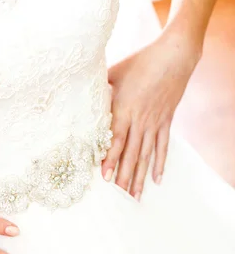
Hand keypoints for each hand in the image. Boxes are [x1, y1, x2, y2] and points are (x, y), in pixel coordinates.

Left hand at [102, 31, 201, 199]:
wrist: (174, 56)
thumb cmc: (139, 62)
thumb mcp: (113, 73)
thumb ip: (99, 91)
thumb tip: (80, 100)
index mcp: (124, 108)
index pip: (115, 140)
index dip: (109, 160)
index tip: (104, 178)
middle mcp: (140, 120)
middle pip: (130, 153)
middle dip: (123, 176)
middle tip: (118, 197)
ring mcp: (154, 122)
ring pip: (146, 155)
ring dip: (140, 177)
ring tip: (135, 196)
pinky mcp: (165, 122)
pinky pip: (163, 147)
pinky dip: (160, 164)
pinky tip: (157, 180)